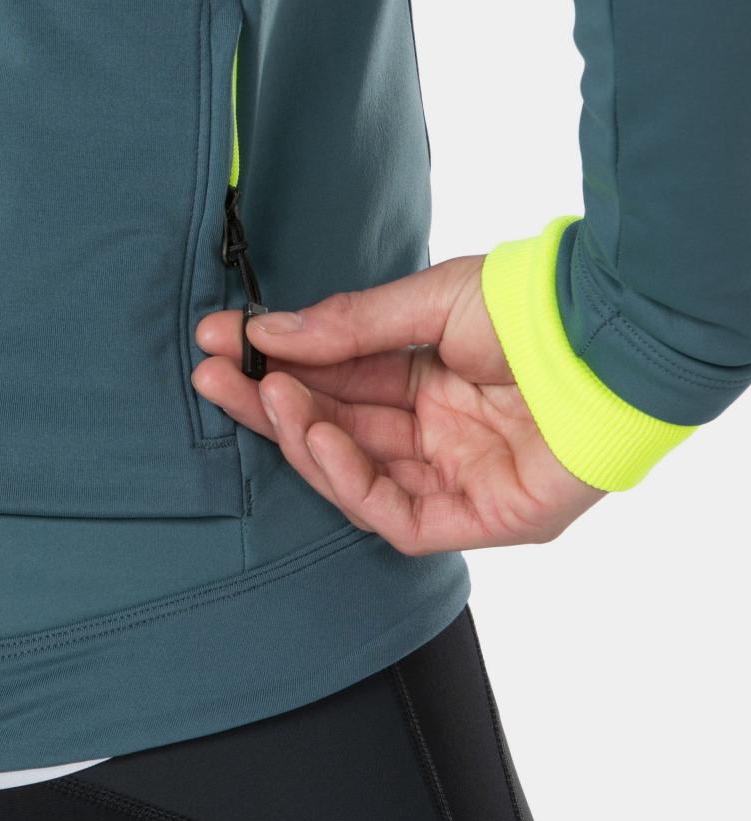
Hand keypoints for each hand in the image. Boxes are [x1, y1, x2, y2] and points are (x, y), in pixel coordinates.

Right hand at [191, 255, 604, 553]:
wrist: (607, 341)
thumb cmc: (533, 314)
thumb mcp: (427, 303)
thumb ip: (347, 327)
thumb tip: (267, 333)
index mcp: (428, 381)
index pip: (335, 382)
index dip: (276, 365)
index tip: (221, 340)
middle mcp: (438, 433)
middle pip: (334, 430)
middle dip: (268, 404)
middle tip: (213, 375)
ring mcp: (458, 478)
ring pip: (355, 476)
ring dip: (300, 436)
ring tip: (265, 394)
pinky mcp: (480, 517)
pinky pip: (395, 515)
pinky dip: (347, 479)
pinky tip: (314, 434)